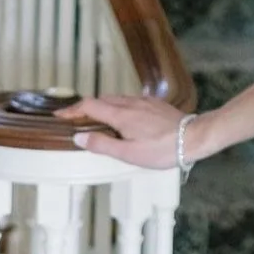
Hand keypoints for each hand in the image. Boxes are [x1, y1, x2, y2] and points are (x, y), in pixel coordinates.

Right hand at [53, 95, 190, 170]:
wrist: (195, 137)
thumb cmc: (161, 150)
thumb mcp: (129, 153)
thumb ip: (102, 144)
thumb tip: (78, 137)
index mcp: (121, 115)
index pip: (89, 106)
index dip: (71, 110)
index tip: (58, 115)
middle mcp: (130, 103)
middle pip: (102, 100)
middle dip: (86, 108)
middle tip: (76, 121)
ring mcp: (145, 101)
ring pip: (117, 99)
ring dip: (103, 107)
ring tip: (97, 120)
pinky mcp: (156, 104)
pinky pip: (131, 101)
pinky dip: (119, 106)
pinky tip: (124, 118)